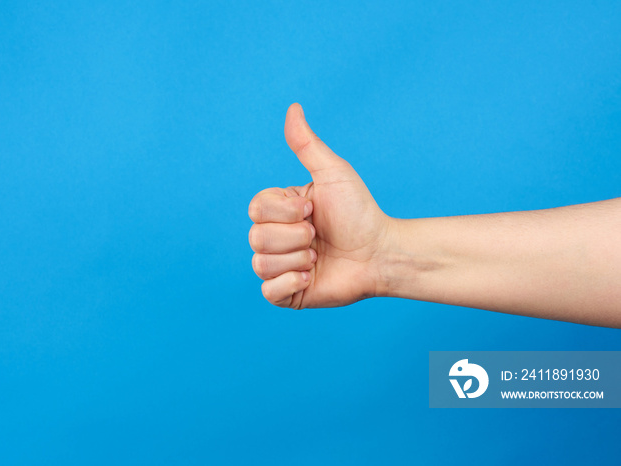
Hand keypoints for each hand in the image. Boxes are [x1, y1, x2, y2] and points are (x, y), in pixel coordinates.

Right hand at [248, 103, 391, 308]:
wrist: (380, 252)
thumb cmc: (359, 211)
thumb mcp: (332, 173)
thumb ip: (307, 145)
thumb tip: (293, 107)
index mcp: (279, 211)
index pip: (255, 209)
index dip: (286, 212)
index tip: (314, 209)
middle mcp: (275, 237)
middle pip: (256, 237)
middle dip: (295, 236)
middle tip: (319, 236)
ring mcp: (280, 266)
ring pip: (260, 264)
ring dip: (297, 259)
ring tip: (319, 257)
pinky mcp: (287, 293)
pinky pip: (268, 291)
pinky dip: (292, 282)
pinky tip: (313, 276)